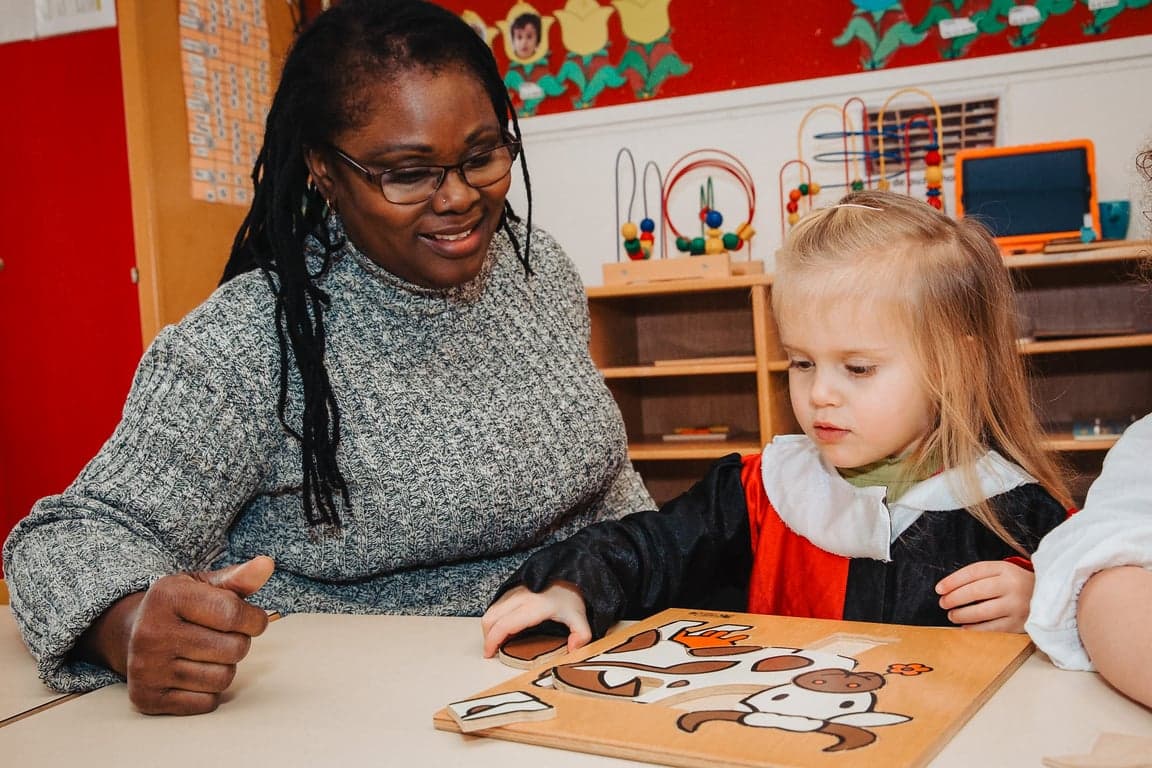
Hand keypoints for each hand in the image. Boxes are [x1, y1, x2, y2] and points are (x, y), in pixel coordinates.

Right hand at [78, 556, 274, 714]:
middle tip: (222, 636)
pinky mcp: (147, 698)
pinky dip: (210, 691)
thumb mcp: (205, 585)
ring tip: (207, 653)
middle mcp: (151, 632)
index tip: (251, 619)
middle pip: (234, 649)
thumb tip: (267, 564)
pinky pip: (207, 703)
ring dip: (225, 667)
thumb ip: (239, 577)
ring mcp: (145, 668)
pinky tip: (193, 673)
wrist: (132, 633)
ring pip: (223, 679)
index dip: (255, 619)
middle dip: (239, 642)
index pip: (233, 614)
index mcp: (167, 596)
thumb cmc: (180, 606)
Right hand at [480, 582, 590, 658]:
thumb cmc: (572, 596)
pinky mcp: (513, 588)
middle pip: (491, 618)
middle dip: (487, 636)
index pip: (504, 625)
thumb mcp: (580, 618)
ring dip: (489, 627)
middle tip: (492, 650)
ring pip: (491, 610)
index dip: (492, 641)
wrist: (570, 573)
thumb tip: (573, 650)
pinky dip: (494, 617)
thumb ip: (581, 636)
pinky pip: (496, 604)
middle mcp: (520, 597)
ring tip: (496, 640)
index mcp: (533, 606)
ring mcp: (515, 591)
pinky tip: (503, 627)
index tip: (489, 654)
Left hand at [935, 560, 1033, 632]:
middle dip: (954, 598)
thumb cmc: (1016, 584)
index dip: (953, 580)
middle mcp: (1012, 586)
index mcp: (1005, 569)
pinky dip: (974, 629)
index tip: (939, 588)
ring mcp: (1017, 605)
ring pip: (982, 611)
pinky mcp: (1019, 624)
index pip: (974, 572)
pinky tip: (965, 627)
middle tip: (943, 603)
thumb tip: (949, 588)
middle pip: (975, 591)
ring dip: (962, 614)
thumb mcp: (1002, 572)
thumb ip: (980, 576)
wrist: (1050, 598)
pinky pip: (992, 628)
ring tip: (952, 615)